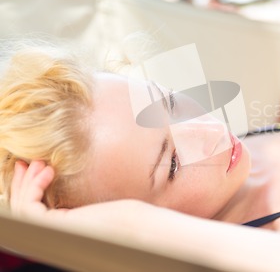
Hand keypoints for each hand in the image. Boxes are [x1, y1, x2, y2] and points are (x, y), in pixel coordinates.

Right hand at [10, 160, 149, 226]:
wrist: (137, 224)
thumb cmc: (126, 214)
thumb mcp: (97, 202)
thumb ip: (82, 199)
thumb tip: (76, 179)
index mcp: (65, 231)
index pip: (37, 214)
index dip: (31, 191)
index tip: (38, 168)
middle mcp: (57, 236)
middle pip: (25, 212)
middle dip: (23, 184)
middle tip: (27, 162)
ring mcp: (55, 234)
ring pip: (23, 210)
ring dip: (26, 183)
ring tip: (38, 162)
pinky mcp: (56, 228)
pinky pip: (30, 209)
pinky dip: (34, 187)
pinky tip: (49, 170)